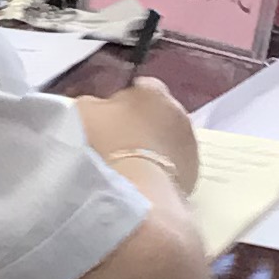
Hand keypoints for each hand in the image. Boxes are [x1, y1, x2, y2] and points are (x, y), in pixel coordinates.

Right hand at [74, 82, 200, 185]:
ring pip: (169, 140)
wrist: (133, 191)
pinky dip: (162, 169)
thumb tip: (99, 106)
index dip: (124, 103)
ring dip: (155, 147)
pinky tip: (144, 182)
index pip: (140, 88)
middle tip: (119, 144)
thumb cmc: (105, 144)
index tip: (109, 120)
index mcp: (153, 90)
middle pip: (158, 114)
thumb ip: (96, 103)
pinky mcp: (194, 172)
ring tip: (131, 166)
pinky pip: (175, 165)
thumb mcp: (83, 111)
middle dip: (143, 124)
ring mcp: (190, 143)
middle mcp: (179, 111)